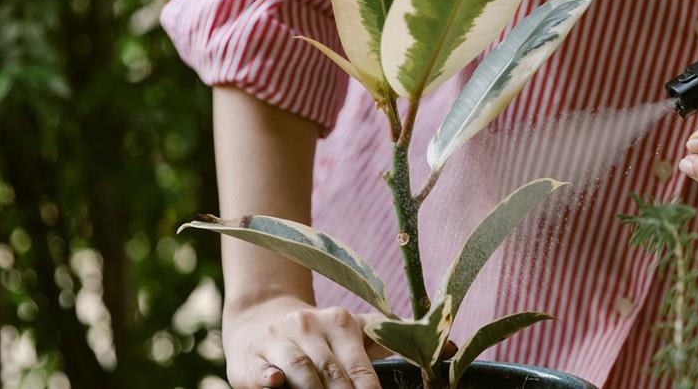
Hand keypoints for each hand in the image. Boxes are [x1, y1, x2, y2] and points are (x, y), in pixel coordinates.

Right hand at [223, 295, 389, 388]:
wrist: (260, 315)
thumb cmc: (318, 333)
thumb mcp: (352, 329)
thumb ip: (392, 339)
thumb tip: (446, 350)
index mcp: (339, 323)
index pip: (358, 366)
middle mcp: (308, 327)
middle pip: (331, 372)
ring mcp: (278, 340)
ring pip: (301, 370)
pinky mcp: (251, 356)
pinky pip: (262, 369)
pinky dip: (269, 378)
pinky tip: (275, 383)